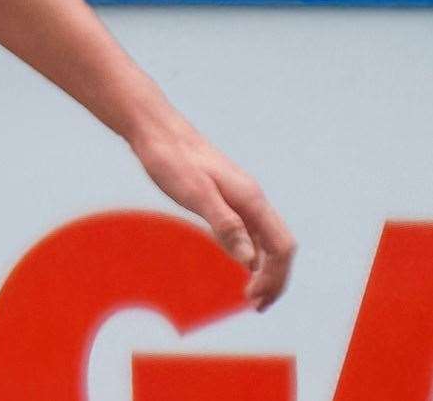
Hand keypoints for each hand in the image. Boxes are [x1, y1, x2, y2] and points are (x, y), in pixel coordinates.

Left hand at [130, 114, 294, 309]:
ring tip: (252, 294)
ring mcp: (238, 197)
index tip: (255, 299)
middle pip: (278, 246)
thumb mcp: (195, 193)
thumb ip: (225, 224)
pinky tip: (240, 261)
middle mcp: (251, 199)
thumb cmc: (171, 158)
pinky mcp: (223, 196)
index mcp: (251, 199)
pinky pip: (247, 230)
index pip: (281, 247)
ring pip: (263, 239)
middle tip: (256, 306)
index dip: (275, 277)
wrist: (155, 129)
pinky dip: (248, 251)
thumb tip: (250, 261)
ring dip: (263, 268)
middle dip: (273, 279)